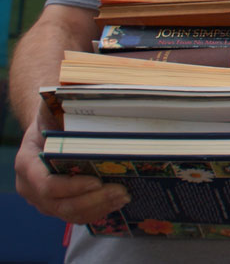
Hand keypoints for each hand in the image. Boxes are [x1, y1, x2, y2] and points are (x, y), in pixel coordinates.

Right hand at [14, 106, 129, 223]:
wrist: (46, 124)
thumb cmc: (53, 112)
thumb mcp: (55, 103)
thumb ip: (68, 101)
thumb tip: (94, 93)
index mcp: (27, 161)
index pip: (46, 183)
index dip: (71, 186)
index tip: (97, 181)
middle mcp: (30, 185)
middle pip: (60, 204)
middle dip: (93, 200)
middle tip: (121, 191)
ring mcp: (42, 199)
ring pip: (69, 213)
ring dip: (99, 208)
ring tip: (125, 196)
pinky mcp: (56, 204)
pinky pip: (76, 215)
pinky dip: (97, 211)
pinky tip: (117, 201)